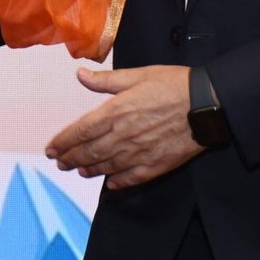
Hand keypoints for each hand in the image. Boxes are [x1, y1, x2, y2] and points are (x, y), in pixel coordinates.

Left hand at [45, 65, 201, 188]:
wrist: (208, 103)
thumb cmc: (173, 84)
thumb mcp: (137, 75)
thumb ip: (106, 80)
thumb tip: (80, 75)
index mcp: (115, 111)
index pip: (80, 131)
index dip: (63, 142)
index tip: (51, 149)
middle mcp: (123, 135)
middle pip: (89, 152)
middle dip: (70, 159)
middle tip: (60, 163)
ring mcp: (139, 153)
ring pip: (107, 166)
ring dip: (89, 170)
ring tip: (79, 171)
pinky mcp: (157, 165)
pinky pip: (131, 178)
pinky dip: (117, 182)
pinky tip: (110, 184)